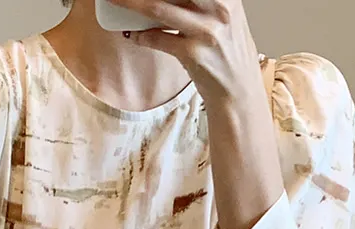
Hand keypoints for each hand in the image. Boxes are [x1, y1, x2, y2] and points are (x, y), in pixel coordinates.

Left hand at [117, 0, 263, 109]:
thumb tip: (165, 0)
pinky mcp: (193, 54)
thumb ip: (202, 3)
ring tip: (115, 0)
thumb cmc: (228, 53)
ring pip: (158, 8)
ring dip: (131, 3)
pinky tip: (134, 34)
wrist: (239, 92)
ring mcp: (206, 31)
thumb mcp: (223, 18)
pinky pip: (157, 39)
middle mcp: (220, 7)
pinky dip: (141, 36)